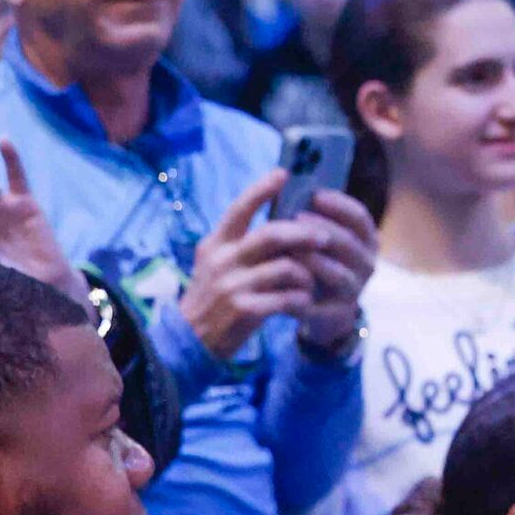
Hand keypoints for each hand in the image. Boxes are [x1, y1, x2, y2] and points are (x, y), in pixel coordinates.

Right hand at [179, 170, 316, 362]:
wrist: (190, 340)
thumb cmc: (213, 297)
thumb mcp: (216, 264)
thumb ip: (241, 244)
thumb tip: (282, 220)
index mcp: (216, 244)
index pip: (239, 209)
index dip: (261, 190)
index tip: (284, 174)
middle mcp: (222, 260)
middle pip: (271, 235)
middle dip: (303, 233)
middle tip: (324, 237)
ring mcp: (231, 285)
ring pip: (284, 268)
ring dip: (305, 274)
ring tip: (311, 281)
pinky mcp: (242, 310)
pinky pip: (285, 298)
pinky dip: (300, 299)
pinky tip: (303, 302)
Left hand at [281, 188, 378, 353]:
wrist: (322, 309)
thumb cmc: (318, 262)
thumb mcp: (324, 240)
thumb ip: (314, 219)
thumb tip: (291, 187)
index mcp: (367, 240)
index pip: (360, 217)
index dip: (339, 204)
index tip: (316, 195)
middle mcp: (367, 264)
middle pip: (348, 242)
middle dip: (322, 228)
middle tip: (296, 217)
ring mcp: (355, 289)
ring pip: (337, 272)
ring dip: (313, 259)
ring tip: (288, 249)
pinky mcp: (338, 312)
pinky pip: (321, 299)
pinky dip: (302, 289)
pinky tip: (283, 279)